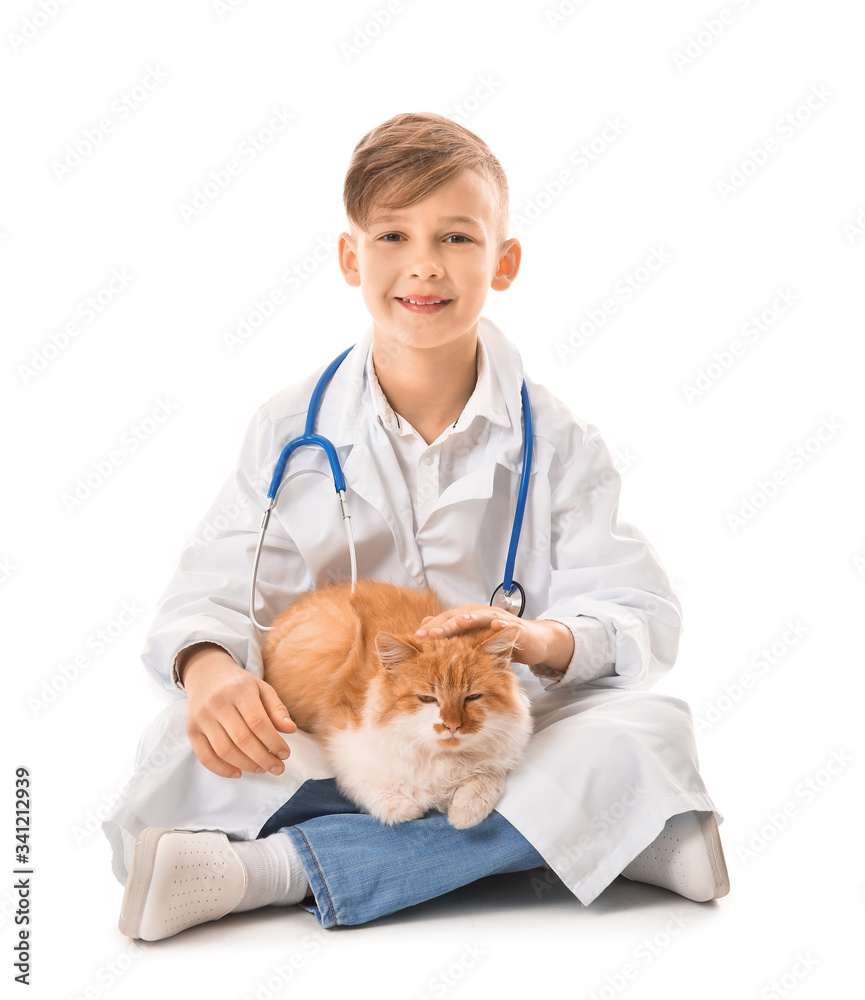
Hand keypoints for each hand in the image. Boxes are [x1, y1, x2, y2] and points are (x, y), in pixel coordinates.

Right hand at [179, 644, 297, 778]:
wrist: (207, 675)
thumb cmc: (240, 686)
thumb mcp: (262, 689)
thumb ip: (277, 709)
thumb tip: (291, 729)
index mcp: (240, 690)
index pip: (258, 722)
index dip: (274, 742)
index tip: (285, 754)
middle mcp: (218, 703)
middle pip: (242, 739)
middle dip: (263, 758)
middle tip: (277, 768)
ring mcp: (202, 717)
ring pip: (224, 750)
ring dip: (246, 765)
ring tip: (262, 769)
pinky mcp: (191, 729)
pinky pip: (204, 756)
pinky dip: (221, 769)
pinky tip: (238, 773)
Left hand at [414, 604, 574, 671]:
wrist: (532, 641)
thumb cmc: (498, 642)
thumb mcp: (473, 641)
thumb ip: (452, 635)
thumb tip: (424, 627)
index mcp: (468, 618)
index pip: (446, 621)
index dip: (432, 628)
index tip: (415, 637)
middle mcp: (481, 614)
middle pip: (459, 617)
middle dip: (444, 625)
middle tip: (429, 634)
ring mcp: (499, 619)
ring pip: (481, 617)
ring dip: (468, 620)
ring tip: (456, 625)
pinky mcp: (516, 627)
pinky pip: (508, 625)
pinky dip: (501, 624)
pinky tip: (496, 626)